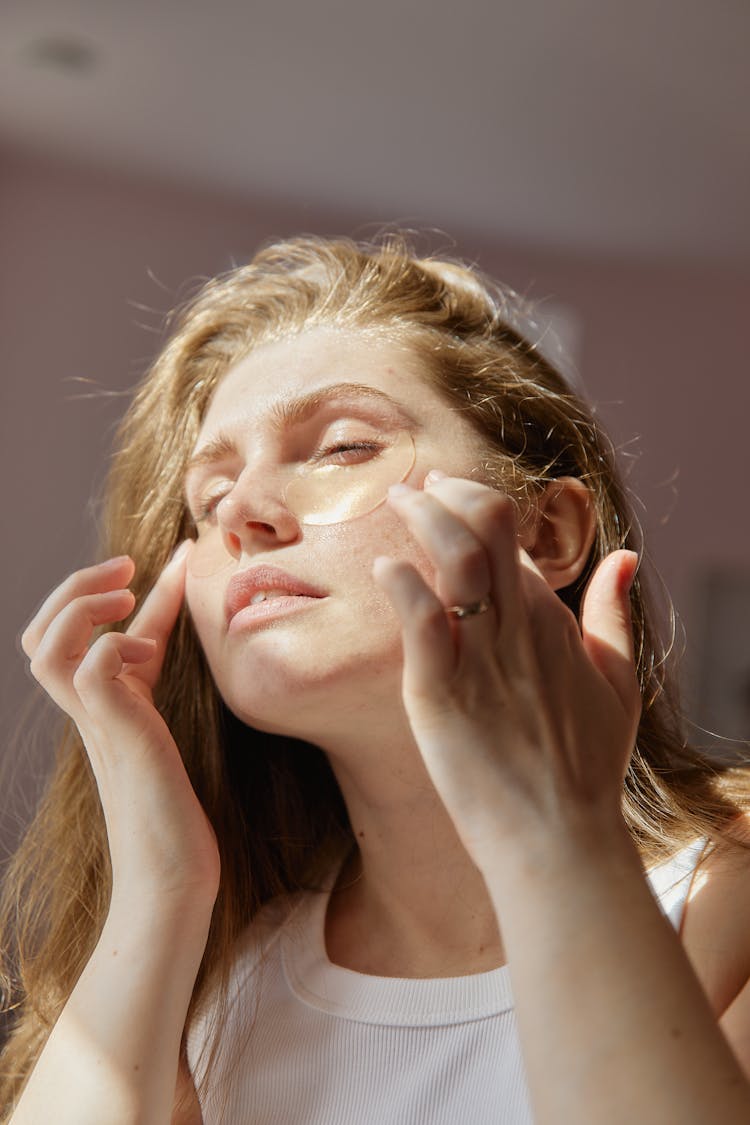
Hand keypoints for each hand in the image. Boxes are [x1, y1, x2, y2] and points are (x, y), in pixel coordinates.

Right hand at [21, 544, 219, 908]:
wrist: (174, 884)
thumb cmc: (180, 824)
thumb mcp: (175, 742)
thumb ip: (168, 704)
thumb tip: (198, 666)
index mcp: (105, 713)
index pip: (100, 636)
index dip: (134, 590)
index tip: (182, 556)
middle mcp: (90, 715)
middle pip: (41, 633)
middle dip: (77, 586)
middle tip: (128, 569)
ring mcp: (96, 725)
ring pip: (46, 646)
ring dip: (81, 606)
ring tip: (126, 600)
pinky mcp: (117, 736)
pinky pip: (90, 669)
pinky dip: (114, 646)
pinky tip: (147, 653)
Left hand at [372, 473, 640, 871]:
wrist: (559, 840)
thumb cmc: (585, 769)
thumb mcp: (618, 682)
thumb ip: (614, 614)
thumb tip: (624, 557)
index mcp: (552, 622)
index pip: (510, 540)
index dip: (475, 507)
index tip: (445, 496)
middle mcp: (520, 629)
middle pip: (487, 526)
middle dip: (447, 491)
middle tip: (416, 488)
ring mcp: (482, 660)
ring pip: (454, 558)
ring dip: (421, 517)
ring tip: (395, 503)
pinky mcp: (442, 695)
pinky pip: (422, 621)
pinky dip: (401, 584)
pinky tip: (383, 568)